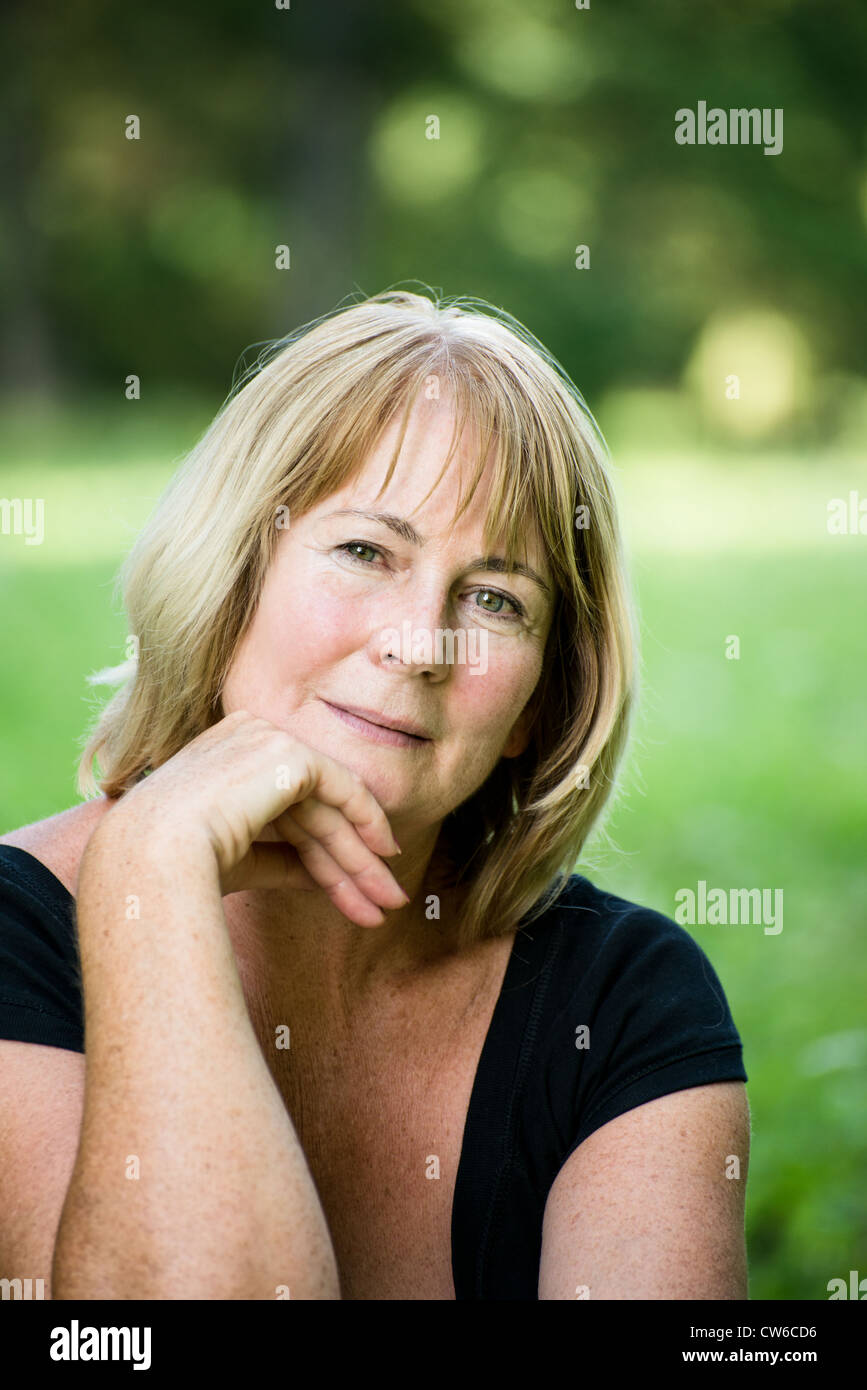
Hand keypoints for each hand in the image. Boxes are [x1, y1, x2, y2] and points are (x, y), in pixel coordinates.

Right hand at [94, 710, 408, 924]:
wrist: (149, 857)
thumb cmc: (177, 868)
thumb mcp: (240, 860)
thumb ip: (283, 858)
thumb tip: (324, 877)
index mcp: (222, 756)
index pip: (286, 808)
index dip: (323, 854)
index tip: (354, 892)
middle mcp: (244, 736)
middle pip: (311, 810)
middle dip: (351, 862)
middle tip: (384, 902)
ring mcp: (265, 738)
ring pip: (329, 806)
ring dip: (361, 859)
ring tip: (388, 902)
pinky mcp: (287, 752)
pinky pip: (341, 788)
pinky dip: (366, 822)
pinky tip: (384, 857)